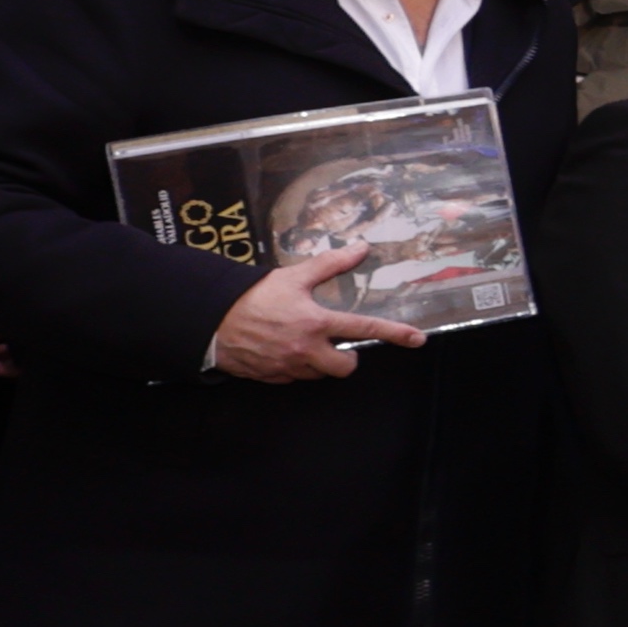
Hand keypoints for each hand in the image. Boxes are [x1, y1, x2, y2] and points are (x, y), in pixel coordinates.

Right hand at [207, 255, 422, 384]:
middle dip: (347, 357)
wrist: (209, 320)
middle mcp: (306, 349)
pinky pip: (295, 378)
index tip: (417, 339)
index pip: (364, 329)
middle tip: (336, 343)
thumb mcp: (292, 276)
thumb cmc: (252, 296)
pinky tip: (285, 351)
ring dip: (320, 362)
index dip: (394, 334)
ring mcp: (288, 366)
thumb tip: (361, 248)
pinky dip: (297, 368)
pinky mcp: (272, 377)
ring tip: (306, 343)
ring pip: (320, 374)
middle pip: (345, 366)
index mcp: (316, 323)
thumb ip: (329, 264)